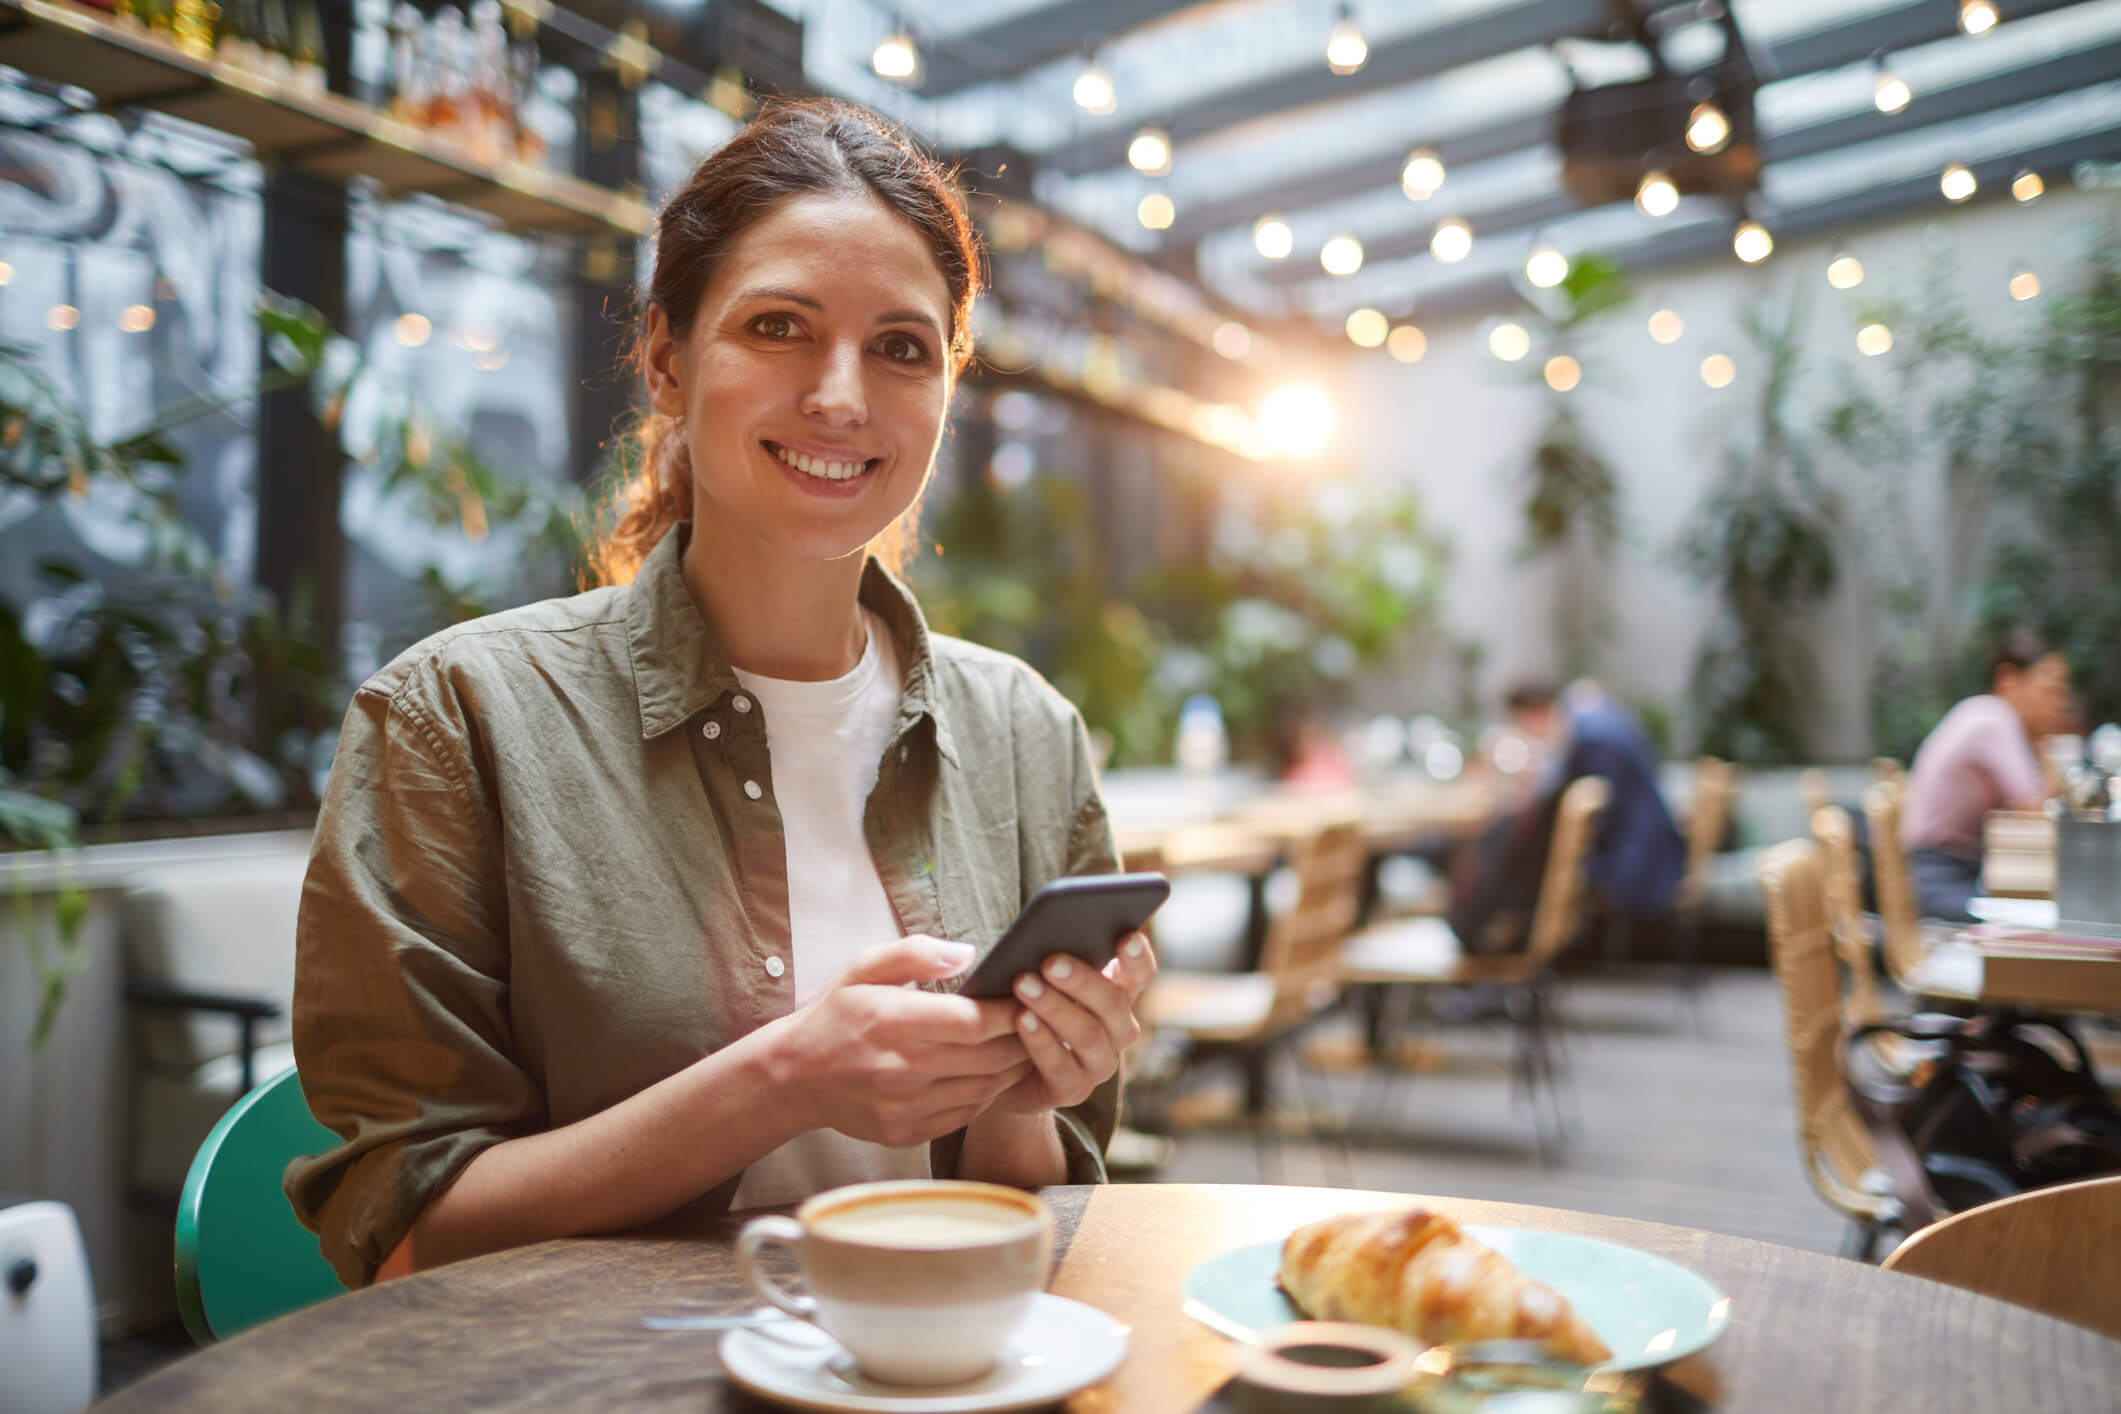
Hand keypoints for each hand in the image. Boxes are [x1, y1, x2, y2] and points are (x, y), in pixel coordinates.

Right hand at [775, 935, 1031, 1147]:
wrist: (794, 1077)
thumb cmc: (836, 1015)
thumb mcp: (864, 967)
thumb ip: (916, 953)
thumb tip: (968, 953)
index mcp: (895, 1022)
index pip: (974, 1021)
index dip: (1011, 1010)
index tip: (1027, 996)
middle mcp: (903, 1070)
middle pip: (990, 1057)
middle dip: (1023, 1038)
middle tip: (1041, 1019)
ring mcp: (906, 1107)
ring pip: (985, 1089)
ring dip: (1012, 1067)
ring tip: (1024, 1044)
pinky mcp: (907, 1132)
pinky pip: (966, 1114)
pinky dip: (987, 1093)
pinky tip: (992, 1074)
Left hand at [992, 931, 1157, 1112]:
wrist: (1005, 1070)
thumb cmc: (1026, 1009)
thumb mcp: (1041, 982)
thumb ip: (1052, 962)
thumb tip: (1041, 934)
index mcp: (1116, 996)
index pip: (1139, 974)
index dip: (1138, 957)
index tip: (1126, 936)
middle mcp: (1116, 1031)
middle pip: (1113, 1003)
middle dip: (1082, 980)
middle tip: (1049, 961)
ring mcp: (1099, 1064)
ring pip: (1089, 1035)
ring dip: (1055, 1007)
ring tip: (1023, 985)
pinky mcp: (1073, 1090)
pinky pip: (1062, 1066)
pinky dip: (1040, 1040)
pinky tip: (1020, 1019)